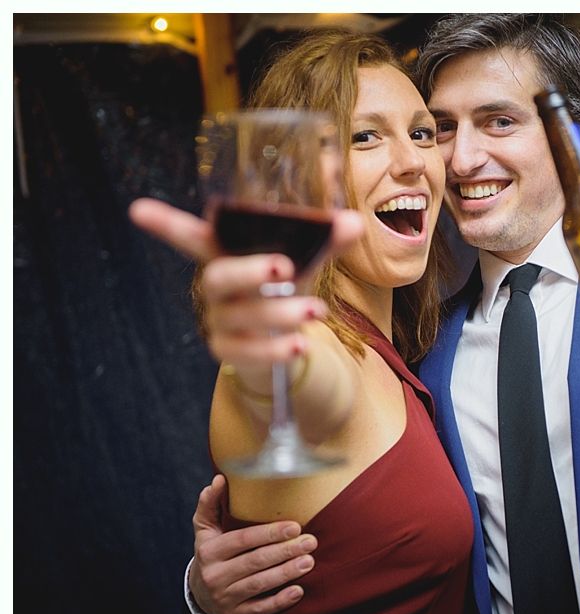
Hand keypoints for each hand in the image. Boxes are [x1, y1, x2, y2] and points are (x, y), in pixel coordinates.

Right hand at [129, 198, 362, 367]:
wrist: (283, 341)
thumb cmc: (282, 289)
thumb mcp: (303, 263)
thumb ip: (325, 242)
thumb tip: (355, 223)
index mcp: (228, 255)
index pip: (192, 238)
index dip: (166, 225)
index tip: (136, 209)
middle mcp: (217, 288)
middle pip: (218, 277)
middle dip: (249, 270)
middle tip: (284, 267)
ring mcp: (220, 321)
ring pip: (241, 316)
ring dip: (281, 313)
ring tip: (317, 311)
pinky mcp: (230, 351)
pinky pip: (246, 352)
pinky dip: (275, 349)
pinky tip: (300, 345)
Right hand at [188, 474, 318, 613]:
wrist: (200, 592)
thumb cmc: (212, 552)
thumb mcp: (205, 529)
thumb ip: (210, 504)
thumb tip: (218, 479)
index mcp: (210, 550)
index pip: (242, 540)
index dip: (269, 533)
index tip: (294, 526)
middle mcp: (215, 575)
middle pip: (254, 562)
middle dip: (284, 551)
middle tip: (310, 542)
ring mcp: (225, 596)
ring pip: (259, 585)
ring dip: (286, 573)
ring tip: (309, 561)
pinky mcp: (236, 613)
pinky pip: (259, 609)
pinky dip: (279, 601)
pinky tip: (298, 591)